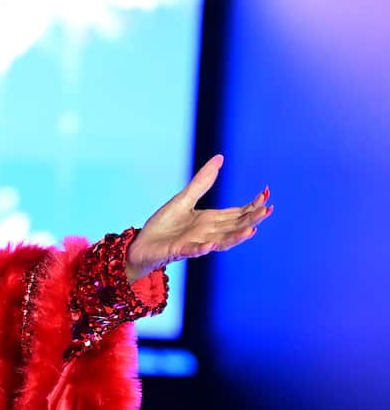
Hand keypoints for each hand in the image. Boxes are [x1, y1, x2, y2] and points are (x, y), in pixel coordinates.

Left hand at [126, 155, 272, 280]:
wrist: (141, 244)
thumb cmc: (163, 225)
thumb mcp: (184, 199)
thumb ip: (202, 182)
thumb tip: (220, 158)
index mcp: (210, 220)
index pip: (237, 214)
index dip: (252, 206)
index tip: (266, 195)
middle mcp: (207, 233)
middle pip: (234, 226)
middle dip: (252, 219)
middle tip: (269, 211)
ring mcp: (194, 243)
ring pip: (221, 241)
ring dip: (236, 237)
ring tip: (252, 230)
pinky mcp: (178, 250)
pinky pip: (193, 251)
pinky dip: (203, 249)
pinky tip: (212, 245)